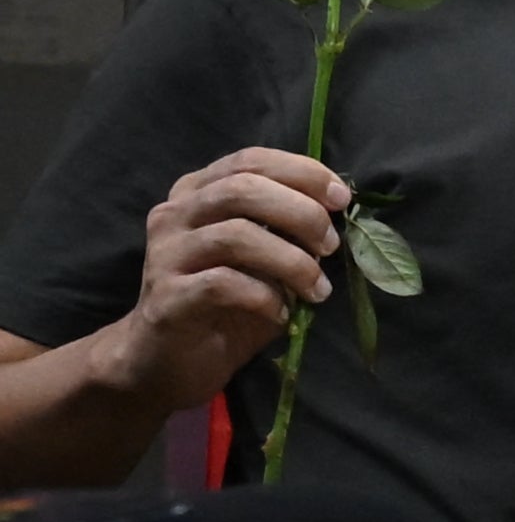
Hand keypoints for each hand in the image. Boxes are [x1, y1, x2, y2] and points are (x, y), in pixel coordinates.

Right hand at [103, 146, 350, 408]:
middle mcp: (175, 214)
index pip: (250, 161)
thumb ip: (288, 230)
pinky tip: (283, 314)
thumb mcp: (264, 259)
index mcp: (198, 193)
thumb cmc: (226, 305)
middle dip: (300, 214)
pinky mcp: (167, 297)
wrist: (167, 360)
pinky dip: (266, 297)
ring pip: (235, 236)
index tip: (341, 199)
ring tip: (318, 289)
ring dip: (291, 261)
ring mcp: (165, 254)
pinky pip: (223, 284)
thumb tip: (338, 214)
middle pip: (242, 189)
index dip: (302, 173)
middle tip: (331, 246)